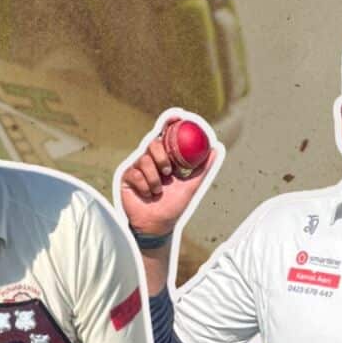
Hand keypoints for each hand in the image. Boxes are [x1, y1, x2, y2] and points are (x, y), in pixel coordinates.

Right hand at [118, 116, 219, 236]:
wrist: (158, 225)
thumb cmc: (173, 206)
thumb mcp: (190, 186)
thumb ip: (201, 169)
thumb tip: (215, 149)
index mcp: (164, 159)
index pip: (165, 136)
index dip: (169, 123)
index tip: (177, 117)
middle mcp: (150, 160)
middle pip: (153, 144)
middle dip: (162, 157)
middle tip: (168, 172)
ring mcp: (137, 168)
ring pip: (144, 160)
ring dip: (154, 178)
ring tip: (158, 191)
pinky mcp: (126, 178)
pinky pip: (136, 174)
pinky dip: (145, 186)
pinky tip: (148, 195)